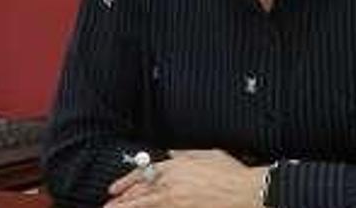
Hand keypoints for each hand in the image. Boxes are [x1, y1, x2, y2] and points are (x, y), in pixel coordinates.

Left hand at [105, 150, 265, 207]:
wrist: (248, 191)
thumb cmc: (232, 174)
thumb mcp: (207, 154)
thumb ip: (185, 154)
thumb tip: (173, 153)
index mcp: (175, 165)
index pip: (143, 173)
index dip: (126, 182)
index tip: (114, 190)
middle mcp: (171, 182)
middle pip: (139, 191)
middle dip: (121, 200)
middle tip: (107, 206)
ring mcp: (175, 199)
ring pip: (144, 204)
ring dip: (126, 207)